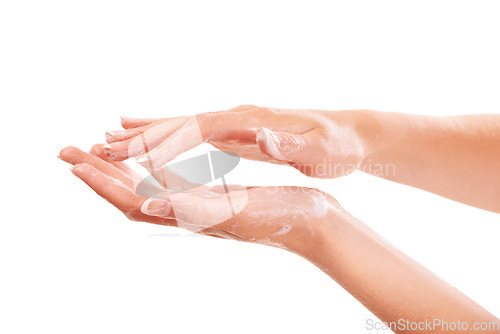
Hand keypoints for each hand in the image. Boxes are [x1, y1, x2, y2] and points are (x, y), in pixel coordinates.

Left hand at [58, 145, 337, 252]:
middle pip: (132, 193)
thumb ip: (195, 209)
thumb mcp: (242, 211)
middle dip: (99, 172)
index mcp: (193, 215)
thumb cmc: (288, 218)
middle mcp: (191, 213)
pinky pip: (175, 182)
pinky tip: (148, 160)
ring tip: (98, 151)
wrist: (315, 223)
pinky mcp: (216, 196)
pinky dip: (152, 168)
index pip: (134, 199)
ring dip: (121, 170)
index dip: (103, 181)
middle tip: (68, 150)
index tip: (73, 159)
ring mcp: (202, 206)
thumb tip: (146, 203)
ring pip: (150, 186)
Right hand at [103, 106, 376, 177]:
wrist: (350, 133)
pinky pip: (198, 132)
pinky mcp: (240, 131)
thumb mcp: (318, 148)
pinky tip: (159, 138)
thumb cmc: (335, 145)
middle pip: (181, 123)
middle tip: (103, 145)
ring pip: (184, 124)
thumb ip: (288, 144)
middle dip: (143, 135)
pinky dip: (173, 134)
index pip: (198, 130)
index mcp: (251, 121)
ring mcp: (237, 122)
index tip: (130, 155)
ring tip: (114, 135)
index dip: (163, 143)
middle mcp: (238, 116)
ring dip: (149, 131)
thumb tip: (260, 138)